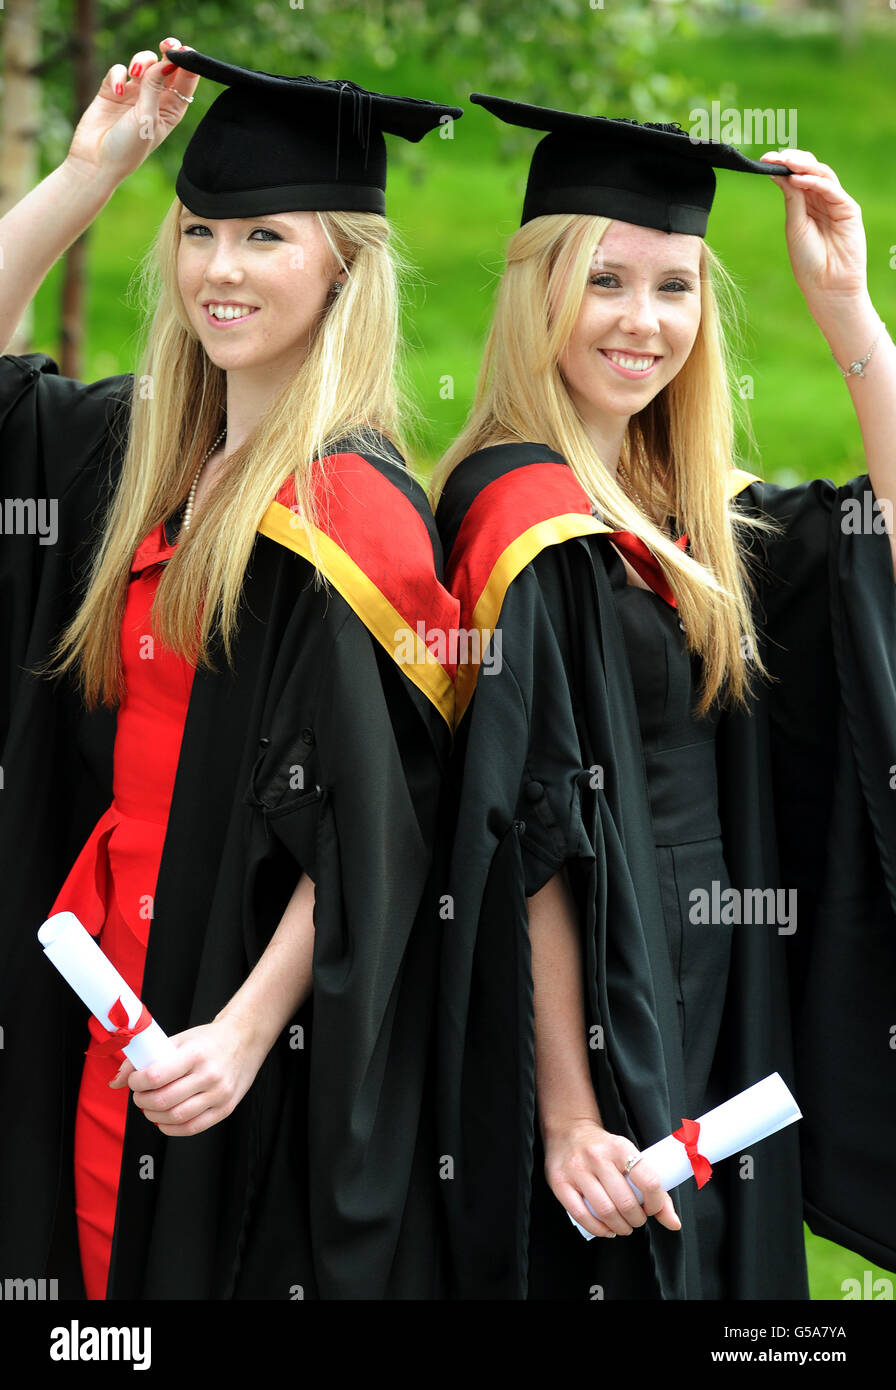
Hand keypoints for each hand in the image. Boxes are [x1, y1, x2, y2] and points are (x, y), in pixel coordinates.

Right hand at [66, 38, 198, 185]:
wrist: (96, 162)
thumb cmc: (127, 148)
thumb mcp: (146, 117)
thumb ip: (155, 87)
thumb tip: (167, 61)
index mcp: (171, 111)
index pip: (184, 82)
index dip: (187, 64)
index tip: (186, 51)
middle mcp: (154, 100)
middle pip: (166, 67)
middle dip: (168, 53)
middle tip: (167, 45)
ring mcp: (133, 94)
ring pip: (143, 63)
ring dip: (142, 61)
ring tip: (136, 71)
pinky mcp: (112, 90)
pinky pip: (118, 70)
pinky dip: (118, 74)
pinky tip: (117, 89)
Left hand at [108, 1015, 266, 1136]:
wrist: (245, 1040)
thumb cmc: (209, 1040)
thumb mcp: (178, 1040)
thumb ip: (145, 1057)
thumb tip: (115, 1081)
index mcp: (195, 1054)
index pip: (156, 1076)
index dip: (136, 1082)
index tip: (134, 1081)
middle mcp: (209, 1075)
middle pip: (163, 1100)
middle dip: (142, 1101)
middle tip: (139, 1095)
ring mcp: (219, 1094)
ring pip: (176, 1117)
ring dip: (154, 1115)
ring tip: (150, 1106)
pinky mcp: (225, 1108)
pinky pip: (193, 1128)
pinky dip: (171, 1128)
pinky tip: (164, 1119)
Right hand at [543, 1118, 680, 1237]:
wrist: (568, 1130)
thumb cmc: (605, 1149)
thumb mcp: (630, 1156)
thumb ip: (653, 1187)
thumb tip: (674, 1223)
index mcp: (620, 1147)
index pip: (647, 1179)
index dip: (656, 1203)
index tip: (652, 1208)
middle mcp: (597, 1156)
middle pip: (625, 1202)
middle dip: (636, 1219)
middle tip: (636, 1219)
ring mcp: (577, 1170)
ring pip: (605, 1211)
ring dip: (620, 1227)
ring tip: (623, 1226)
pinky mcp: (560, 1183)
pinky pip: (581, 1215)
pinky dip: (599, 1229)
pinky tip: (606, 1228)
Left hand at [760, 148, 867, 312]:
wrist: (827, 286)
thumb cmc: (808, 261)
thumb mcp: (795, 226)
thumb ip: (792, 199)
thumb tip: (779, 173)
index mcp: (806, 204)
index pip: (796, 176)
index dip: (782, 166)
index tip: (764, 159)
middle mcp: (821, 200)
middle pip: (809, 170)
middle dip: (792, 160)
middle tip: (774, 156)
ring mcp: (836, 203)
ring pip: (822, 174)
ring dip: (803, 165)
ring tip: (786, 161)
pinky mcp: (849, 209)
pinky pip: (832, 189)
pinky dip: (815, 182)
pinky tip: (799, 179)